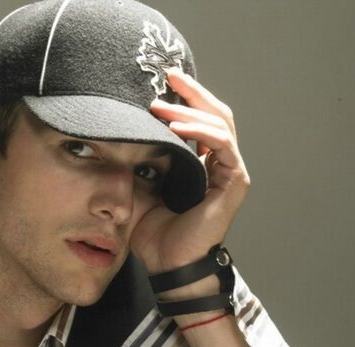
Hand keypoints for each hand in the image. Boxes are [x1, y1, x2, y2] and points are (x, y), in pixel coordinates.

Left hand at [130, 68, 249, 293]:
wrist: (167, 264)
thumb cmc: (154, 231)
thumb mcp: (140, 185)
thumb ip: (140, 158)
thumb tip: (122, 129)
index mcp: (200, 161)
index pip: (199, 117)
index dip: (184, 96)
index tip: (160, 80)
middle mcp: (219, 162)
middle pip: (214, 112)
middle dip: (191, 91)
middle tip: (168, 74)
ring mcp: (229, 171)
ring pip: (219, 123)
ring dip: (189, 109)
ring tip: (160, 104)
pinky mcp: (233, 182)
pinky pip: (220, 146)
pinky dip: (198, 131)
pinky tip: (174, 127)